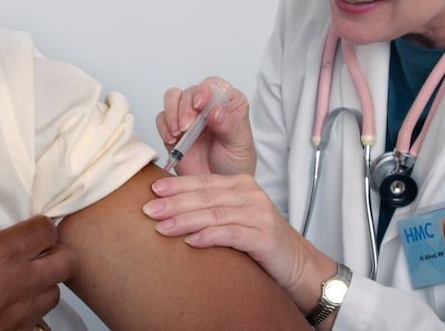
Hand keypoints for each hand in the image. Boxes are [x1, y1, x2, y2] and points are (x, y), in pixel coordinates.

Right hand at [0, 177, 75, 330]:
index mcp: (7, 254)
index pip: (46, 229)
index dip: (41, 223)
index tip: (29, 224)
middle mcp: (23, 282)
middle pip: (67, 261)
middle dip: (57, 250)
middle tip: (38, 248)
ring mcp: (23, 311)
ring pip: (56, 292)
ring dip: (48, 281)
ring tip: (28, 276)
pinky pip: (39, 317)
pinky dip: (33, 307)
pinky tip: (15, 303)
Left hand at [143, 173, 325, 304]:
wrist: (294, 262)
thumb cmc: (258, 239)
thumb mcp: (233, 216)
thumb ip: (210, 207)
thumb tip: (169, 207)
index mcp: (241, 184)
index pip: (203, 182)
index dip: (176, 186)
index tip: (153, 190)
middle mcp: (250, 194)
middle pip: (205, 197)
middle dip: (174, 203)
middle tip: (149, 210)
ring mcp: (258, 214)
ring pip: (214, 214)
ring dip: (185, 221)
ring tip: (162, 228)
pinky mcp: (264, 236)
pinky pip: (230, 234)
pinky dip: (208, 236)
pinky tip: (191, 241)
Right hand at [155, 76, 255, 175]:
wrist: (217, 190)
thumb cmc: (235, 164)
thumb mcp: (239, 145)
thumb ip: (229, 126)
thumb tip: (216, 110)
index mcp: (229, 103)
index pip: (214, 85)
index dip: (204, 91)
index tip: (200, 105)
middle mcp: (208, 105)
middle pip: (190, 91)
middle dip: (185, 107)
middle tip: (186, 127)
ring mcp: (189, 116)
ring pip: (173, 98)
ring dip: (172, 113)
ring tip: (177, 133)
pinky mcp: (173, 128)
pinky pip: (162, 118)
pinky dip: (163, 126)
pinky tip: (171, 139)